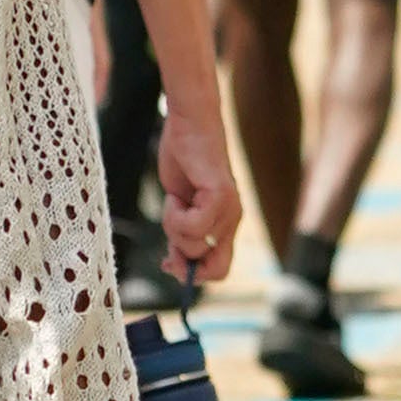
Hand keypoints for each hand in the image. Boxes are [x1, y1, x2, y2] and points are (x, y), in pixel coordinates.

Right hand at [156, 90, 240, 292]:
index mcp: (225, 225)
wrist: (189, 126)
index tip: (169, 261)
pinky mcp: (220, 196)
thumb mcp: (179, 207)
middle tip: (171, 224)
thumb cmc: (184, 163)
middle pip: (211, 268)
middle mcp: (232, 221)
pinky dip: (175, 215)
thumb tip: (173, 267)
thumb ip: (181, 235)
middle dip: (181, 256)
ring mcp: (229, 210)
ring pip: (195, 245)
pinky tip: (176, 196)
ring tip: (175, 200)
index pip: (219, 270)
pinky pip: (194, 226)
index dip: (194, 275)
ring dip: (173, 227)